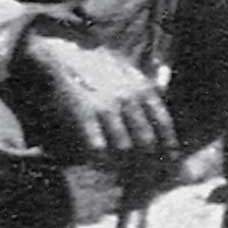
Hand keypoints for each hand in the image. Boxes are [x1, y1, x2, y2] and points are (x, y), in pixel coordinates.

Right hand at [19, 26, 177, 161]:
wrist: (60, 53)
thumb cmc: (95, 65)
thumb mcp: (126, 69)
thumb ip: (147, 85)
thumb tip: (165, 88)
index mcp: (142, 88)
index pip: (163, 126)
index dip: (167, 147)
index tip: (165, 160)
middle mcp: (128, 97)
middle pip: (147, 142)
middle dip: (145, 162)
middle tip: (141, 174)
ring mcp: (106, 106)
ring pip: (125, 148)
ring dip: (122, 163)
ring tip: (119, 171)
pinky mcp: (84, 113)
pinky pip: (99, 147)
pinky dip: (101, 159)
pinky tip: (99, 161)